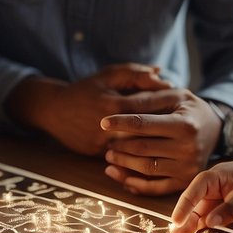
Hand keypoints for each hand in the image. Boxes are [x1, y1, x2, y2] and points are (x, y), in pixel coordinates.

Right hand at [19, 63, 171, 155]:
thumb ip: (135, 73)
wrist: (53, 110)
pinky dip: (136, 158)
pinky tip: (150, 154)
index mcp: (114, 104)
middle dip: (163, 131)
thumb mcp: (108, 75)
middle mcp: (108, 127)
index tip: (179, 106)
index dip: (166, 108)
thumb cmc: (85, 89)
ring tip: (169, 142)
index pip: (149, 109)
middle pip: (145, 133)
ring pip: (134, 150)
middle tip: (179, 129)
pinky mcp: (96, 154)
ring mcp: (101, 143)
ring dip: (152, 147)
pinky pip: (122, 159)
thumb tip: (160, 73)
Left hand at [100, 90, 221, 194]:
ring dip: (124, 164)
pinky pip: (156, 188)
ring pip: (146, 169)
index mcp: (185, 124)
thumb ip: (149, 99)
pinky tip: (122, 177)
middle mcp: (188, 148)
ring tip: (109, 156)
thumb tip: (120, 104)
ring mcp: (188, 167)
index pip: (144, 124)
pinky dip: (136, 185)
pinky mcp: (185, 181)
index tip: (103, 123)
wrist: (216, 129)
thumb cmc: (190, 109)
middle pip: (143, 148)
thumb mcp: (175, 95)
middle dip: (120, 145)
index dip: (121, 123)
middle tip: (106, 142)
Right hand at [169, 155, 232, 232]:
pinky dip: (201, 226)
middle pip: (193, 203)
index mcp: (215, 177)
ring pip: (199, 212)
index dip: (184, 206)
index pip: (194, 190)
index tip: (176, 221)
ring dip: (190, 224)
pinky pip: (208, 217)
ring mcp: (216, 197)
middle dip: (183, 218)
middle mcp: (211, 187)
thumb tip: (210, 222)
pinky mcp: (221, 207)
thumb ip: (232, 209)